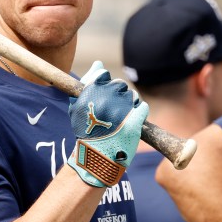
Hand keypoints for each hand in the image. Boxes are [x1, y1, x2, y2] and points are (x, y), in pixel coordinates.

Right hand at [67, 61, 147, 187]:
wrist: (95, 158)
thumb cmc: (85, 132)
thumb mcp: (78, 106)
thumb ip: (87, 82)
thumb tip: (98, 63)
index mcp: (91, 92)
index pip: (104, 75)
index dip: (105, 85)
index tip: (104, 97)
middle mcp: (106, 98)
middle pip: (120, 85)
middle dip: (119, 95)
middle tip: (114, 110)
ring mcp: (122, 110)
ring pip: (133, 96)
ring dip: (130, 104)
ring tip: (122, 118)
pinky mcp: (134, 121)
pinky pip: (143, 108)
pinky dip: (140, 113)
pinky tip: (132, 121)